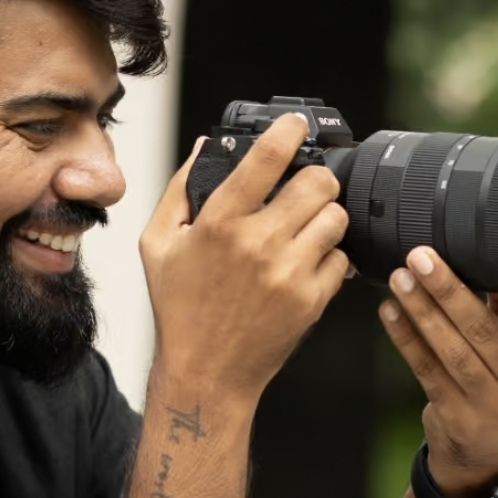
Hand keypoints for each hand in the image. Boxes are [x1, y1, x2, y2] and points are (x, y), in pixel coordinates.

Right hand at [141, 114, 349, 398]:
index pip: (267, 158)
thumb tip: (204, 145)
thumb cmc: (179, 310)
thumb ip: (179, 189)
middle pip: (318, 182)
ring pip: (335, 217)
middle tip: (304, 187)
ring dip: (324, 216)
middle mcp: (257, 243)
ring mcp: (289, 273)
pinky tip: (304, 263)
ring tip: (304, 228)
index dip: (289, 130)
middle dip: (315, 178)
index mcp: (218, 222)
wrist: (205, 373)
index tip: (296, 123)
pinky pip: (340, 258)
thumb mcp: (157, 245)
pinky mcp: (311, 300)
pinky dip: (328, 256)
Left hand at [378, 247, 497, 497]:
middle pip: (484, 334)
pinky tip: (389, 309)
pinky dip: (405, 337)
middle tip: (421, 257)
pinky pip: (425, 369)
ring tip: (399, 277)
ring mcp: (486, 403)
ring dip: (421, 310)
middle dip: (449, 292)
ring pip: (451, 351)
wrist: (485, 448)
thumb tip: (488, 255)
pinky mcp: (451, 412)